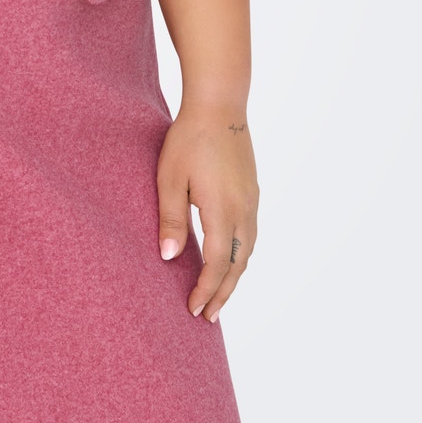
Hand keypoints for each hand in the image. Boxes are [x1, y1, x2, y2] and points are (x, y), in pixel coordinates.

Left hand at [156, 107, 258, 322]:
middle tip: (207, 316)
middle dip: (223, 293)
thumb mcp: (170, 179)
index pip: (217, 264)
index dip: (206, 290)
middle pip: (237, 265)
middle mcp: (243, 211)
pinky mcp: (252, 192)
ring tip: (219, 295)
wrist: (219, 105)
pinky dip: (240, 256)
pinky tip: (229, 259)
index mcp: (222, 210)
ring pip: (247, 251)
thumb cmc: (188, 139)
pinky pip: (250, 235)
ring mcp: (252, 201)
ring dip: (234, 277)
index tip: (193, 310)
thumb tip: (169, 258)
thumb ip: (171, 219)